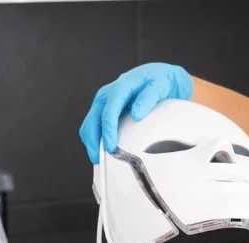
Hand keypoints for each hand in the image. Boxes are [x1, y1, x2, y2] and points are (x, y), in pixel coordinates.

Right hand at [79, 63, 193, 162]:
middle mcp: (107, 95)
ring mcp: (104, 102)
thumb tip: (136, 114)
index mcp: (119, 88)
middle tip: (98, 159)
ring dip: (91, 141)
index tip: (110, 147)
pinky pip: (94, 125)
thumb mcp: (158, 86)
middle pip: (92, 119)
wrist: (156, 76)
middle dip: (92, 140)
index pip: (108, 112)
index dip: (107, 131)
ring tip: (99, 159)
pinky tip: (101, 150)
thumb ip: (148, 98)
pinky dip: (95, 138)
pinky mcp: (104, 110)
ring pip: (89, 124)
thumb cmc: (158, 81)